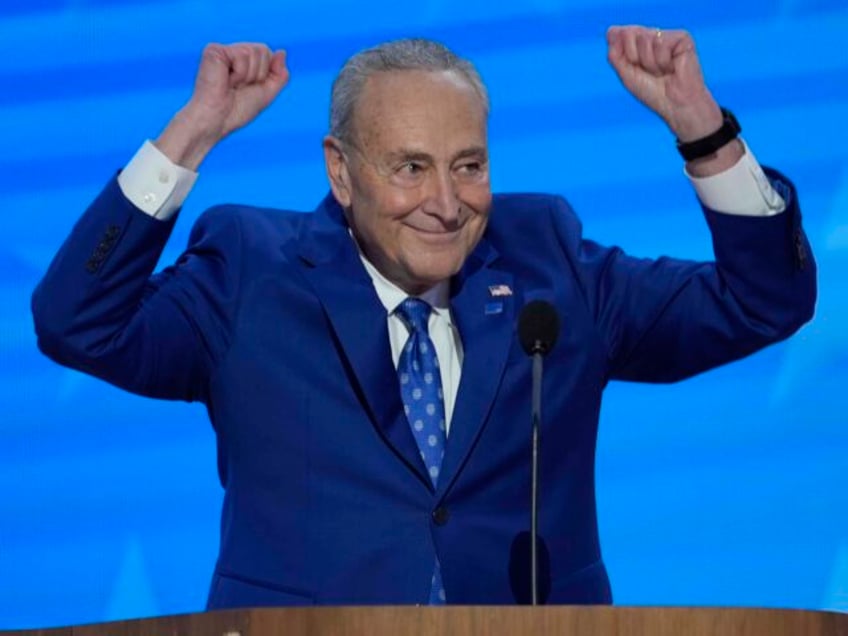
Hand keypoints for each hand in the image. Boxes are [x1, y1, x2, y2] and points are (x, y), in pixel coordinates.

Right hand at [156, 43, 289, 169]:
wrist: (218, 119)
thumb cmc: (238, 110)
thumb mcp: (267, 93)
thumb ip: (279, 74)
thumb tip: (282, 51)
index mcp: (244, 61)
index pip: (268, 54)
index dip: (266, 74)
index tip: (250, 88)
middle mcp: (233, 52)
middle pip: (263, 50)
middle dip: (259, 74)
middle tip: (240, 87)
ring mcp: (223, 50)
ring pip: (254, 51)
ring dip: (248, 75)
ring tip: (232, 84)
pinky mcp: (214, 50)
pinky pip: (242, 54)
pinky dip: (239, 73)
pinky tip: (226, 80)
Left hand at [606, 26, 721, 141]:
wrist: (675, 104)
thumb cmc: (652, 92)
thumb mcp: (626, 74)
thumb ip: (615, 54)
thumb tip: (611, 31)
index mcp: (636, 43)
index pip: (617, 33)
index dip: (622, 54)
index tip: (634, 69)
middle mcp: (651, 35)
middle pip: (629, 34)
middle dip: (635, 58)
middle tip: (649, 72)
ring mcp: (666, 35)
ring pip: (645, 38)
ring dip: (650, 63)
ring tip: (662, 71)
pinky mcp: (681, 37)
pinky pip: (661, 42)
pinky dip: (663, 61)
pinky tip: (672, 67)